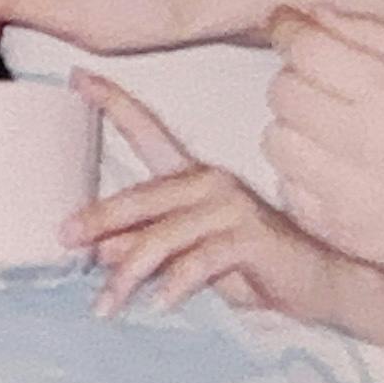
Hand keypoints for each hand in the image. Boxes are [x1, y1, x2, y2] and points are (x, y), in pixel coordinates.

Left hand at [65, 71, 352, 322]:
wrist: (317, 282)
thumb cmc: (252, 266)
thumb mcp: (188, 257)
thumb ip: (148, 248)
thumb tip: (99, 250)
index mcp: (194, 178)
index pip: (147, 131)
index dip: (112, 102)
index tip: (76, 78)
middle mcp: (211, 183)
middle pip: (144, 194)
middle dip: (100, 217)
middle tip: (65, 236)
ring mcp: (232, 208)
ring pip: (164, 234)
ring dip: (130, 272)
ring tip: (107, 304)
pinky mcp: (249, 237)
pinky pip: (200, 259)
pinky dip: (176, 283)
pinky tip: (160, 303)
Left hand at [259, 5, 383, 297]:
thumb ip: (375, 37)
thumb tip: (314, 13)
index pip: (307, 49)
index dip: (287, 29)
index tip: (285, 24)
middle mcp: (359, 141)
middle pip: (282, 91)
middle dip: (294, 77)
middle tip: (321, 85)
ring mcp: (341, 192)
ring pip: (274, 140)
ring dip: (293, 128)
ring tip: (327, 133)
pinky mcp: (332, 229)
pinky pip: (285, 188)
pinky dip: (300, 175)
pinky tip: (334, 172)